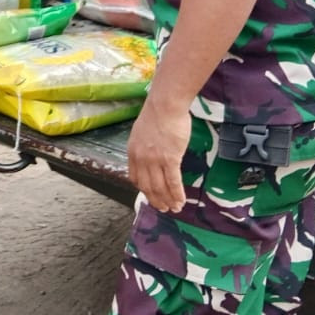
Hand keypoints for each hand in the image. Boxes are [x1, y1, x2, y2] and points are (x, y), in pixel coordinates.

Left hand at [127, 99, 190, 213]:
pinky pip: (173, 182)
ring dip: (168, 200)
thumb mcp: (142, 132)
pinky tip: (181, 200)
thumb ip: (144, 146)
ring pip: (160, 187)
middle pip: (147, 186)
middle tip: (163, 208)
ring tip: (175, 208)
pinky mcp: (170, 159)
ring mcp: (155, 160)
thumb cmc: (157, 114)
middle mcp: (141, 159)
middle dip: (156, 200)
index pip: (135, 178)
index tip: (150, 195)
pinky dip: (177, 194)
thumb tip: (151, 153)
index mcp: (133, 152)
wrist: (165, 106)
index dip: (143, 189)